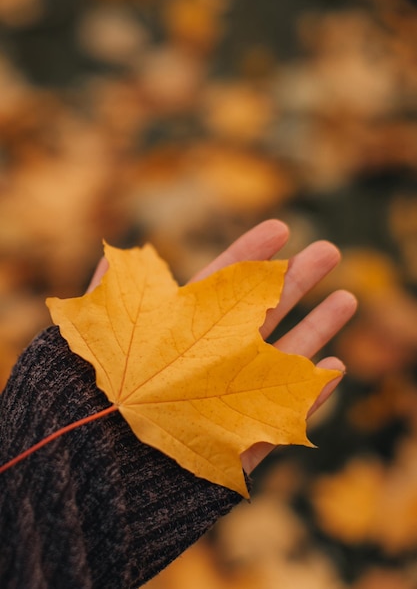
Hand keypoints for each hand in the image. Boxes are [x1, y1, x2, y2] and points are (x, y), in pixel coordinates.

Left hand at [88, 220, 356, 475]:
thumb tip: (115, 253)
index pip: (219, 282)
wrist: (87, 481)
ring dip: (317, 329)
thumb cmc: (80, 405)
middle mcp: (207, 362)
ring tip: (349, 298)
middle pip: (261, 313)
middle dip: (296, 279)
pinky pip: (284, 418)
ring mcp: (227, 402)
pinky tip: (335, 369)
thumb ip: (107, 297)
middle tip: (331, 249)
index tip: (280, 226)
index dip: (249, 253)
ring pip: (282, 360)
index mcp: (176, 333)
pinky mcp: (238, 447)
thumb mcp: (88, 342)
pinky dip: (311, 397)